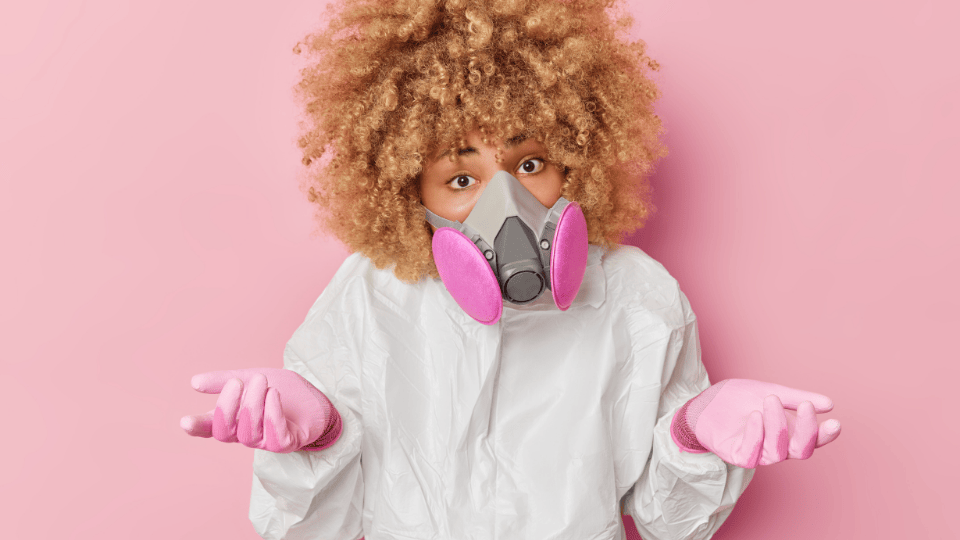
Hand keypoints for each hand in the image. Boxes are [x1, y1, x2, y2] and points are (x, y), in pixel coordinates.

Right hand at [180, 368, 341, 452]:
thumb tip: (194, 382)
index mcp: (234, 420)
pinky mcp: (287, 443)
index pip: (210, 428)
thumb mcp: (251, 378)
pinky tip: (274, 395)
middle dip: (228, 407)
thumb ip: (225, 381)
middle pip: (226, 432)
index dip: (197, 427)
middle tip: (238, 382)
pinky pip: (275, 437)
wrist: (317, 397)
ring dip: (253, 405)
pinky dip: (272, 415)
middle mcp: (246, 434)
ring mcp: (266, 441)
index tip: (185, 420)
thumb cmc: (282, 391)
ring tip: (263, 382)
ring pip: (249, 433)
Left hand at [670, 379, 840, 467]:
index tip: (835, 421)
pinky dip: (756, 435)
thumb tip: (829, 404)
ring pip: (777, 452)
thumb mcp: (769, 391)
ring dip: (778, 426)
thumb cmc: (738, 399)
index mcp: (788, 433)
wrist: (705, 402)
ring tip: (770, 400)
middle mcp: (776, 446)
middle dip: (806, 430)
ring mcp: (757, 453)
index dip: (825, 435)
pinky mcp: (737, 455)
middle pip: (801, 451)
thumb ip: (796, 398)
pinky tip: (755, 416)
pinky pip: (751, 453)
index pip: (812, 440)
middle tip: (804, 406)